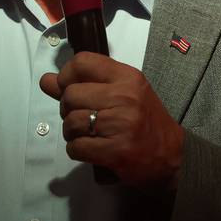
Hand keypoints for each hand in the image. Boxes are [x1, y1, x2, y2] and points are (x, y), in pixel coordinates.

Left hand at [39, 52, 183, 191]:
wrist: (173, 157)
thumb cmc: (146, 123)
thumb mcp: (122, 94)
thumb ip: (84, 85)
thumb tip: (46, 80)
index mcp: (127, 78)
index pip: (82, 63)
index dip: (66, 76)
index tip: (68, 88)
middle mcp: (124, 97)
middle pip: (70, 95)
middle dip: (67, 109)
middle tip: (82, 118)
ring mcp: (121, 124)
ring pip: (70, 122)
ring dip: (71, 133)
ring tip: (88, 135)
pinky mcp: (116, 151)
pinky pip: (76, 147)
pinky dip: (76, 150)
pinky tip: (90, 150)